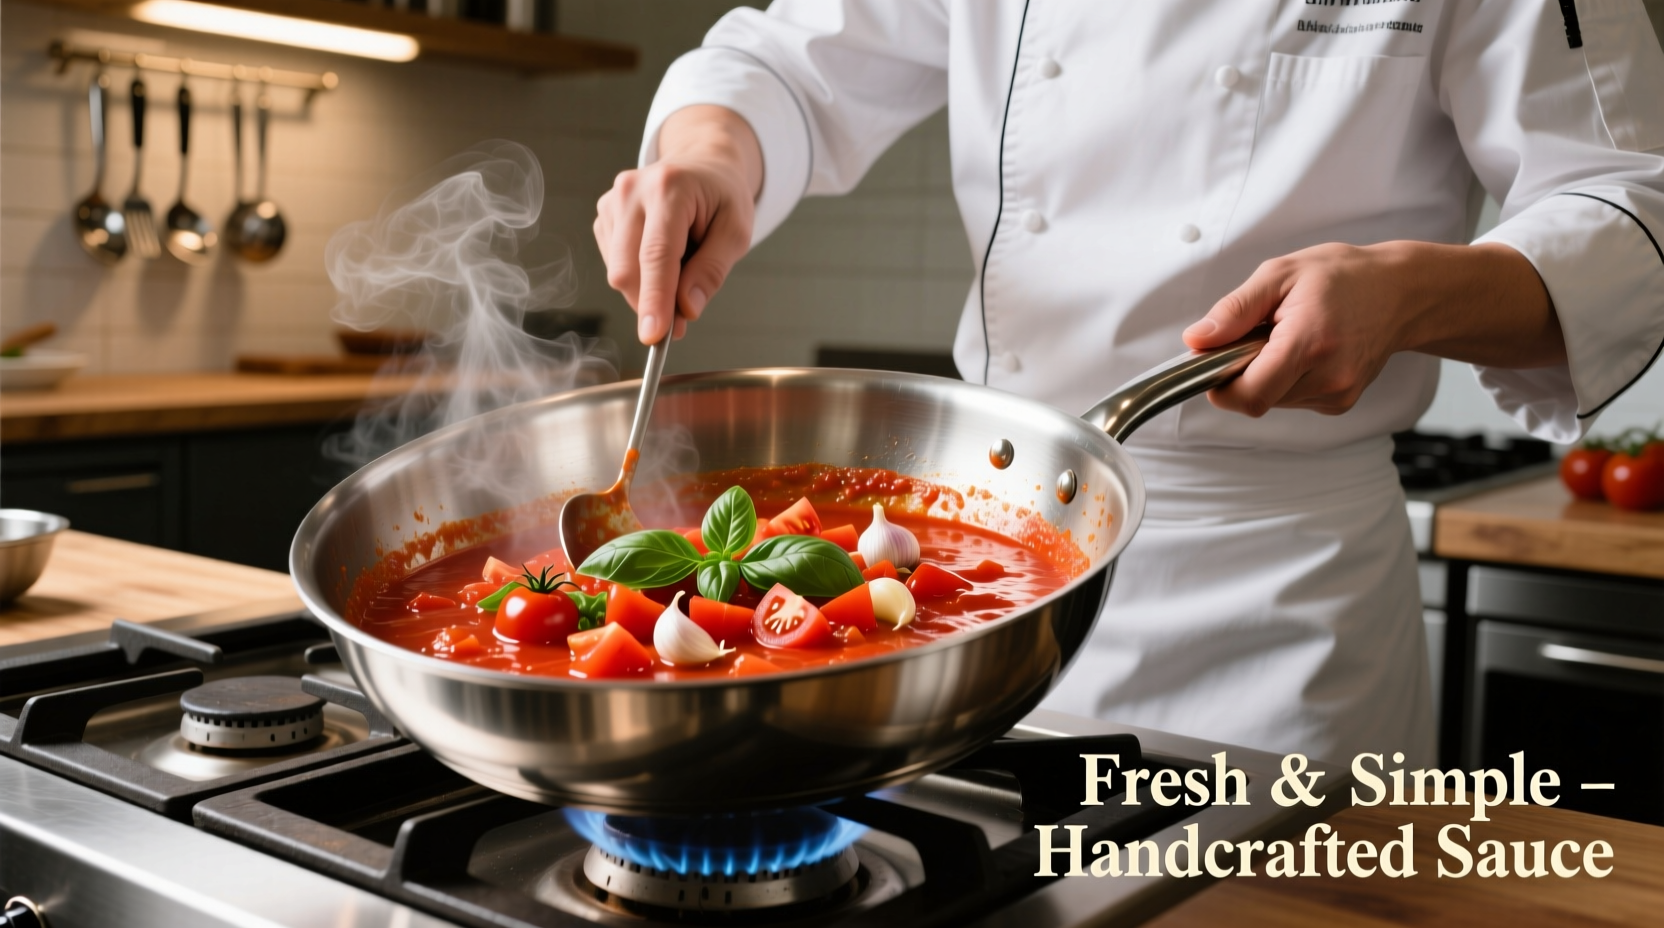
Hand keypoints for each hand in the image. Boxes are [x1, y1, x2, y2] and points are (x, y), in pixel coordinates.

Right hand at [595, 105, 763, 343]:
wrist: (703, 166)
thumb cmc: (722, 197)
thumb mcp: (736, 232)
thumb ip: (712, 271)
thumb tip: (686, 310)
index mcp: (669, 188)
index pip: (656, 255)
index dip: (654, 300)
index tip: (653, 336)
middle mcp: (632, 190)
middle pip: (627, 270)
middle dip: (651, 303)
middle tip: (683, 316)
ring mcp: (612, 201)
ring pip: (618, 272)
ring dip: (648, 288)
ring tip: (680, 264)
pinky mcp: (604, 215)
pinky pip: (614, 264)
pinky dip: (639, 275)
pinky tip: (660, 257)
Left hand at [1182, 241, 1563, 416]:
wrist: (1401, 292)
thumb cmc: (1342, 277)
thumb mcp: (1279, 276)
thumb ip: (1234, 311)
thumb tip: (1197, 340)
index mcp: (1308, 343)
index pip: (1249, 395)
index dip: (1221, 386)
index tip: (1217, 362)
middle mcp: (1328, 377)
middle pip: (1258, 400)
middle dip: (1244, 374)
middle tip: (1259, 337)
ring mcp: (1338, 394)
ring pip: (1274, 402)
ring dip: (1267, 376)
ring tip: (1287, 338)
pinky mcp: (1341, 402)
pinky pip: (1294, 400)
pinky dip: (1287, 380)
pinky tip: (1305, 351)